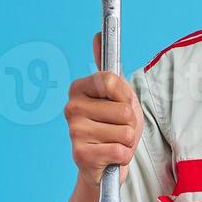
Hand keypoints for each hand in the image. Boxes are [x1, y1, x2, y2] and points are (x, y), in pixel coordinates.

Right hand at [63, 32, 143, 188]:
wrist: (106, 166)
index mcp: (78, 89)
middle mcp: (71, 108)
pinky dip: (123, 156)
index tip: (120, 103)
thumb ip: (109, 70)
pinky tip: (110, 157)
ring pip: (125, 131)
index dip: (125, 95)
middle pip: (124, 108)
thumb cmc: (114, 128)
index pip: (111, 80)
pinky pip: (120, 150)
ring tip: (114, 142)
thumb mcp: (119, 96)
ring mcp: (74, 131)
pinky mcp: (80, 154)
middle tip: (117, 129)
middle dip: (130, 123)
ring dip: (127, 141)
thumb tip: (97, 35)